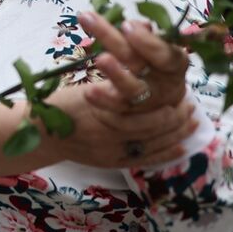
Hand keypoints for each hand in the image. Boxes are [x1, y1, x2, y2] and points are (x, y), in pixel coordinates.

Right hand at [45, 88, 198, 169]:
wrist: (40, 134)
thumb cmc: (59, 105)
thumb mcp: (87, 88)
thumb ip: (115, 84)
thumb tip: (145, 68)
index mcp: (101, 109)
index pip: (142, 106)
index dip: (165, 100)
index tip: (181, 91)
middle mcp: (107, 132)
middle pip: (151, 126)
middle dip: (175, 117)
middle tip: (192, 107)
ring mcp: (109, 150)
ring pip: (152, 144)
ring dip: (176, 134)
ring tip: (192, 123)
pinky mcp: (110, 162)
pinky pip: (143, 160)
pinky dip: (165, 154)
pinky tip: (182, 148)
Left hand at [77, 11, 189, 115]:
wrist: (157, 95)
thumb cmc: (153, 61)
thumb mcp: (153, 45)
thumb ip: (144, 34)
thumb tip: (137, 26)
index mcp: (175, 64)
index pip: (166, 54)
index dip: (148, 42)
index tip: (126, 25)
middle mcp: (165, 84)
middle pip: (140, 63)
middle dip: (115, 43)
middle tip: (94, 23)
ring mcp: (149, 101)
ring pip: (132, 89)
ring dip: (115, 75)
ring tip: (99, 60)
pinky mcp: (131, 114)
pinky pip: (118, 111)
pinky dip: (103, 101)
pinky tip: (88, 92)